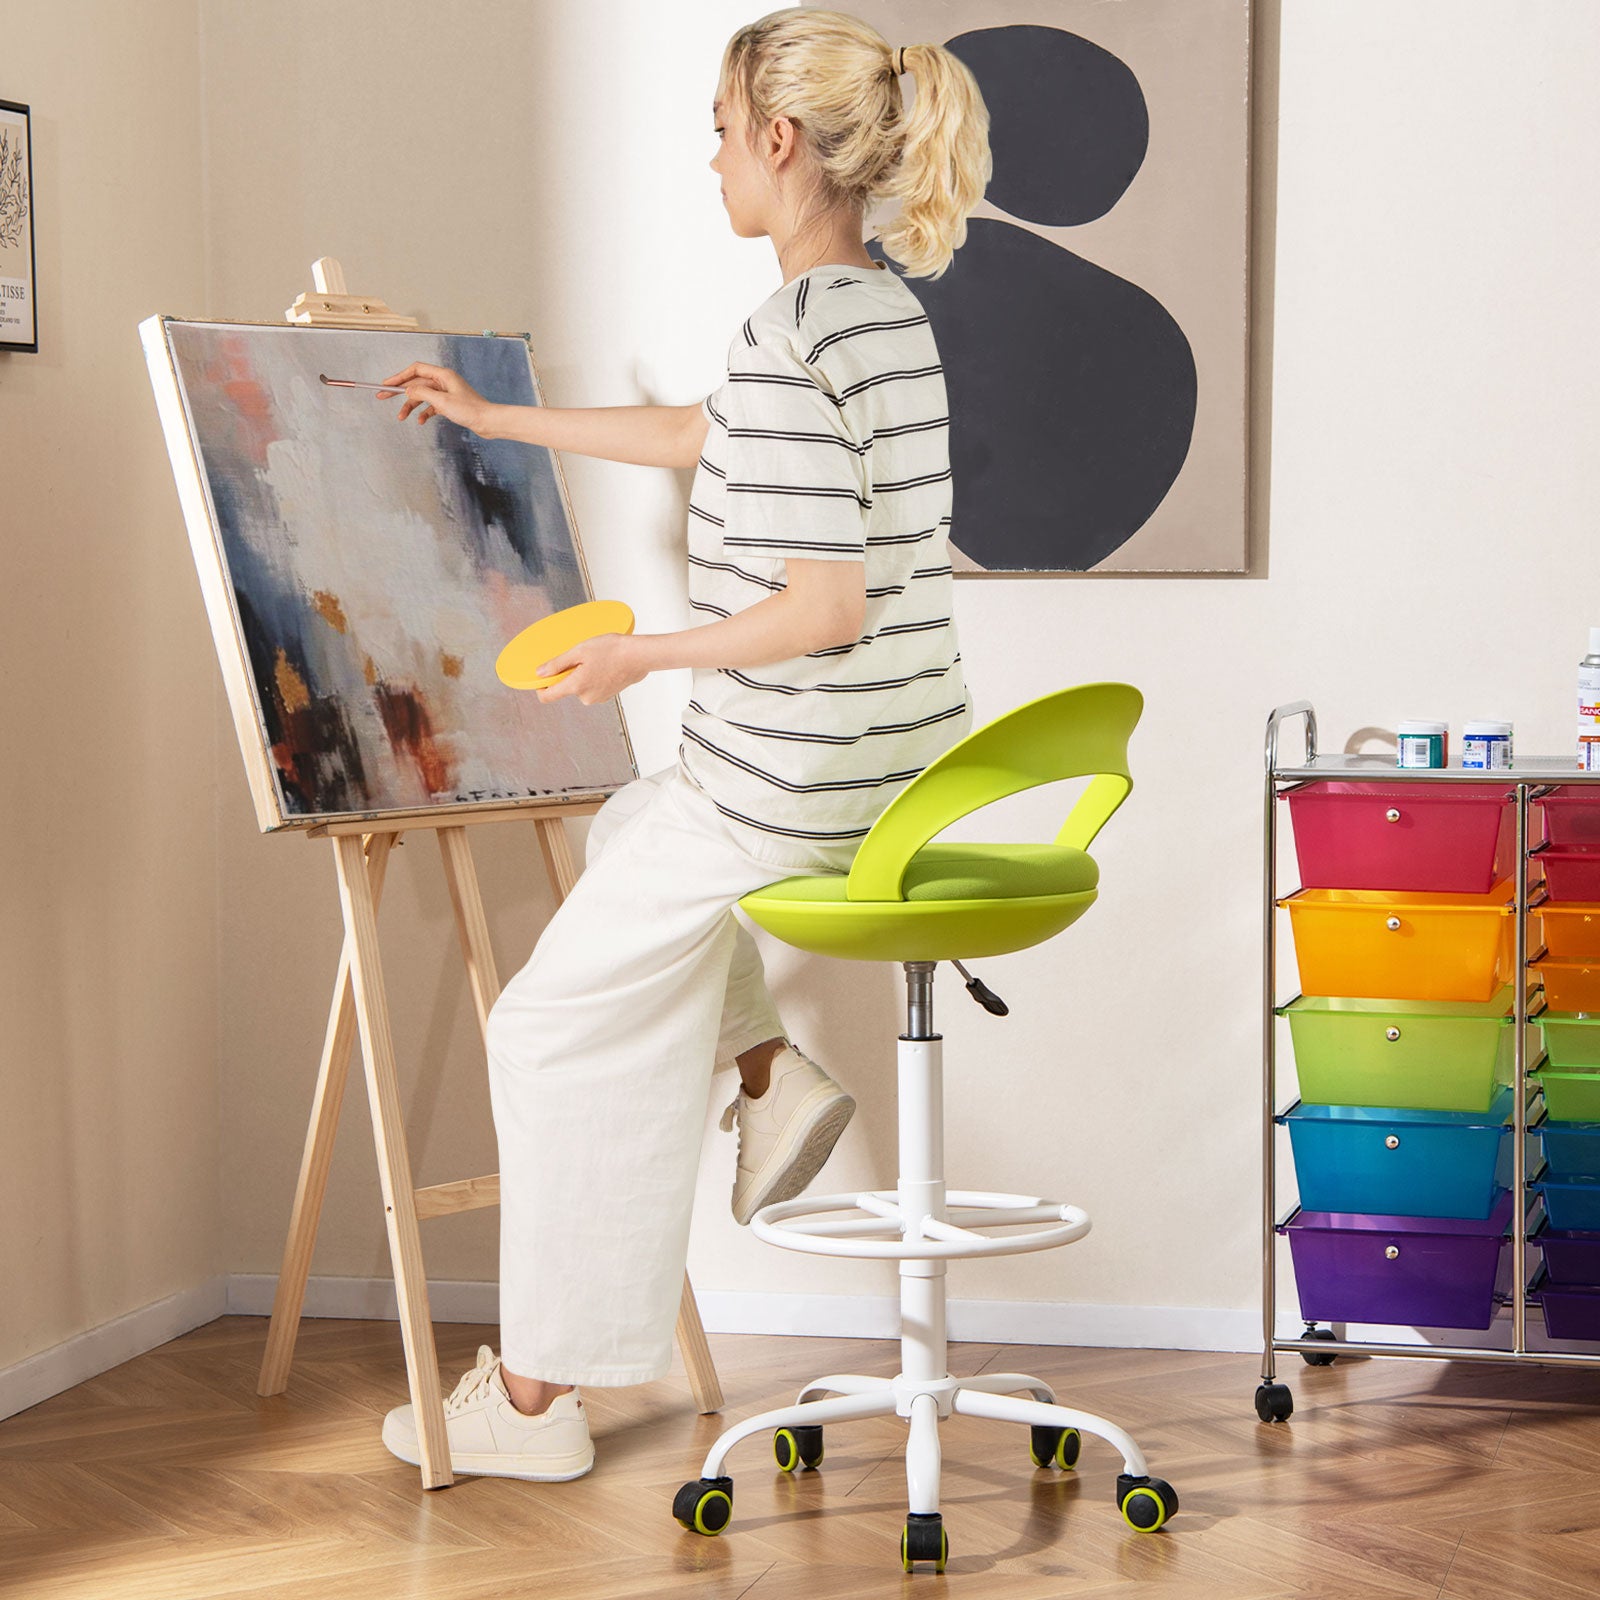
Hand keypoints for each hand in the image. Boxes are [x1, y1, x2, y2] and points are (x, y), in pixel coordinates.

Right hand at [378, 362, 488, 431]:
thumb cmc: (470, 410)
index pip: (415, 370)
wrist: (488, 422)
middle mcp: (444, 381)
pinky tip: (421, 421)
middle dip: (400, 391)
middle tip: (382, 397)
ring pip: (422, 396)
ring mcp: (446, 393)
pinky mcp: (450, 404)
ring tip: (401, 417)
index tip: (387, 384)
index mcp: (443, 375)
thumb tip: (407, 389)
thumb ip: (422, 393)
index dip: (399, 376)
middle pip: (416, 383)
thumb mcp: (442, 401)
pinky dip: (424, 412)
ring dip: (411, 406)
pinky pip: (431, 406)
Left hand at [535, 633, 651, 705]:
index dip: (540, 687)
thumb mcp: (580, 650)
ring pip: (581, 687)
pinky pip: (593, 687)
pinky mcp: (608, 695)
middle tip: (579, 657)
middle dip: (568, 674)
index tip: (542, 676)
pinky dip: (594, 677)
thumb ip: (557, 664)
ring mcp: (598, 698)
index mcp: (576, 686)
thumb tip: (539, 673)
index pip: (547, 696)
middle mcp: (586, 697)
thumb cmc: (611, 650)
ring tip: (596, 659)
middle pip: (566, 689)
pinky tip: (604, 665)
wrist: (639, 656)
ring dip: (582, 675)